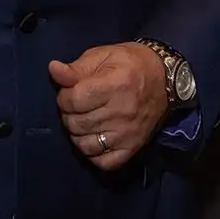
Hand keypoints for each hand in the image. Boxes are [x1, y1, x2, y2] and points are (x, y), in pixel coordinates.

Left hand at [49, 43, 168, 170]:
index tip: (69, 91)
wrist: (166, 79)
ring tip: (83, 121)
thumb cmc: (131, 63)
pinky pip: (104, 162)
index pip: (74, 100)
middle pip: (76, 123)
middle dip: (68, 114)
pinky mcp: (133, 147)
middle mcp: (122, 112)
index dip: (64, 96)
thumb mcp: (104, 55)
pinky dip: (93, 153)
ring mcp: (128, 133)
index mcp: (115, 84)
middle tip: (77, 106)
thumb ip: (77, 67)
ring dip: (77, 134)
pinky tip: (94, 138)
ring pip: (85, 145)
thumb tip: (53, 70)